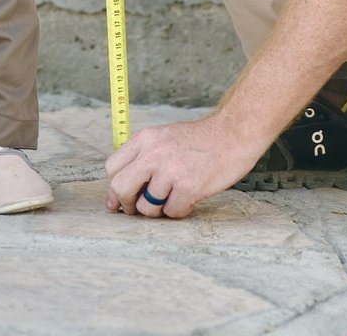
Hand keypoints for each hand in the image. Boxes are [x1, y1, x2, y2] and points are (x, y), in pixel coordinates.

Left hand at [104, 112, 265, 219]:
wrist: (233, 133)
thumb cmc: (200, 141)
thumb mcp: (165, 138)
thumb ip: (142, 160)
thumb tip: (116, 197)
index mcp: (146, 139)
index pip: (112, 168)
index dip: (115, 188)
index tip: (124, 199)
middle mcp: (155, 153)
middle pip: (121, 188)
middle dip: (129, 204)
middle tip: (143, 206)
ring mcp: (171, 170)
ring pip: (146, 207)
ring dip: (159, 209)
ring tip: (175, 197)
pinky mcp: (189, 186)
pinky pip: (171, 212)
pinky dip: (180, 210)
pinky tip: (190, 198)